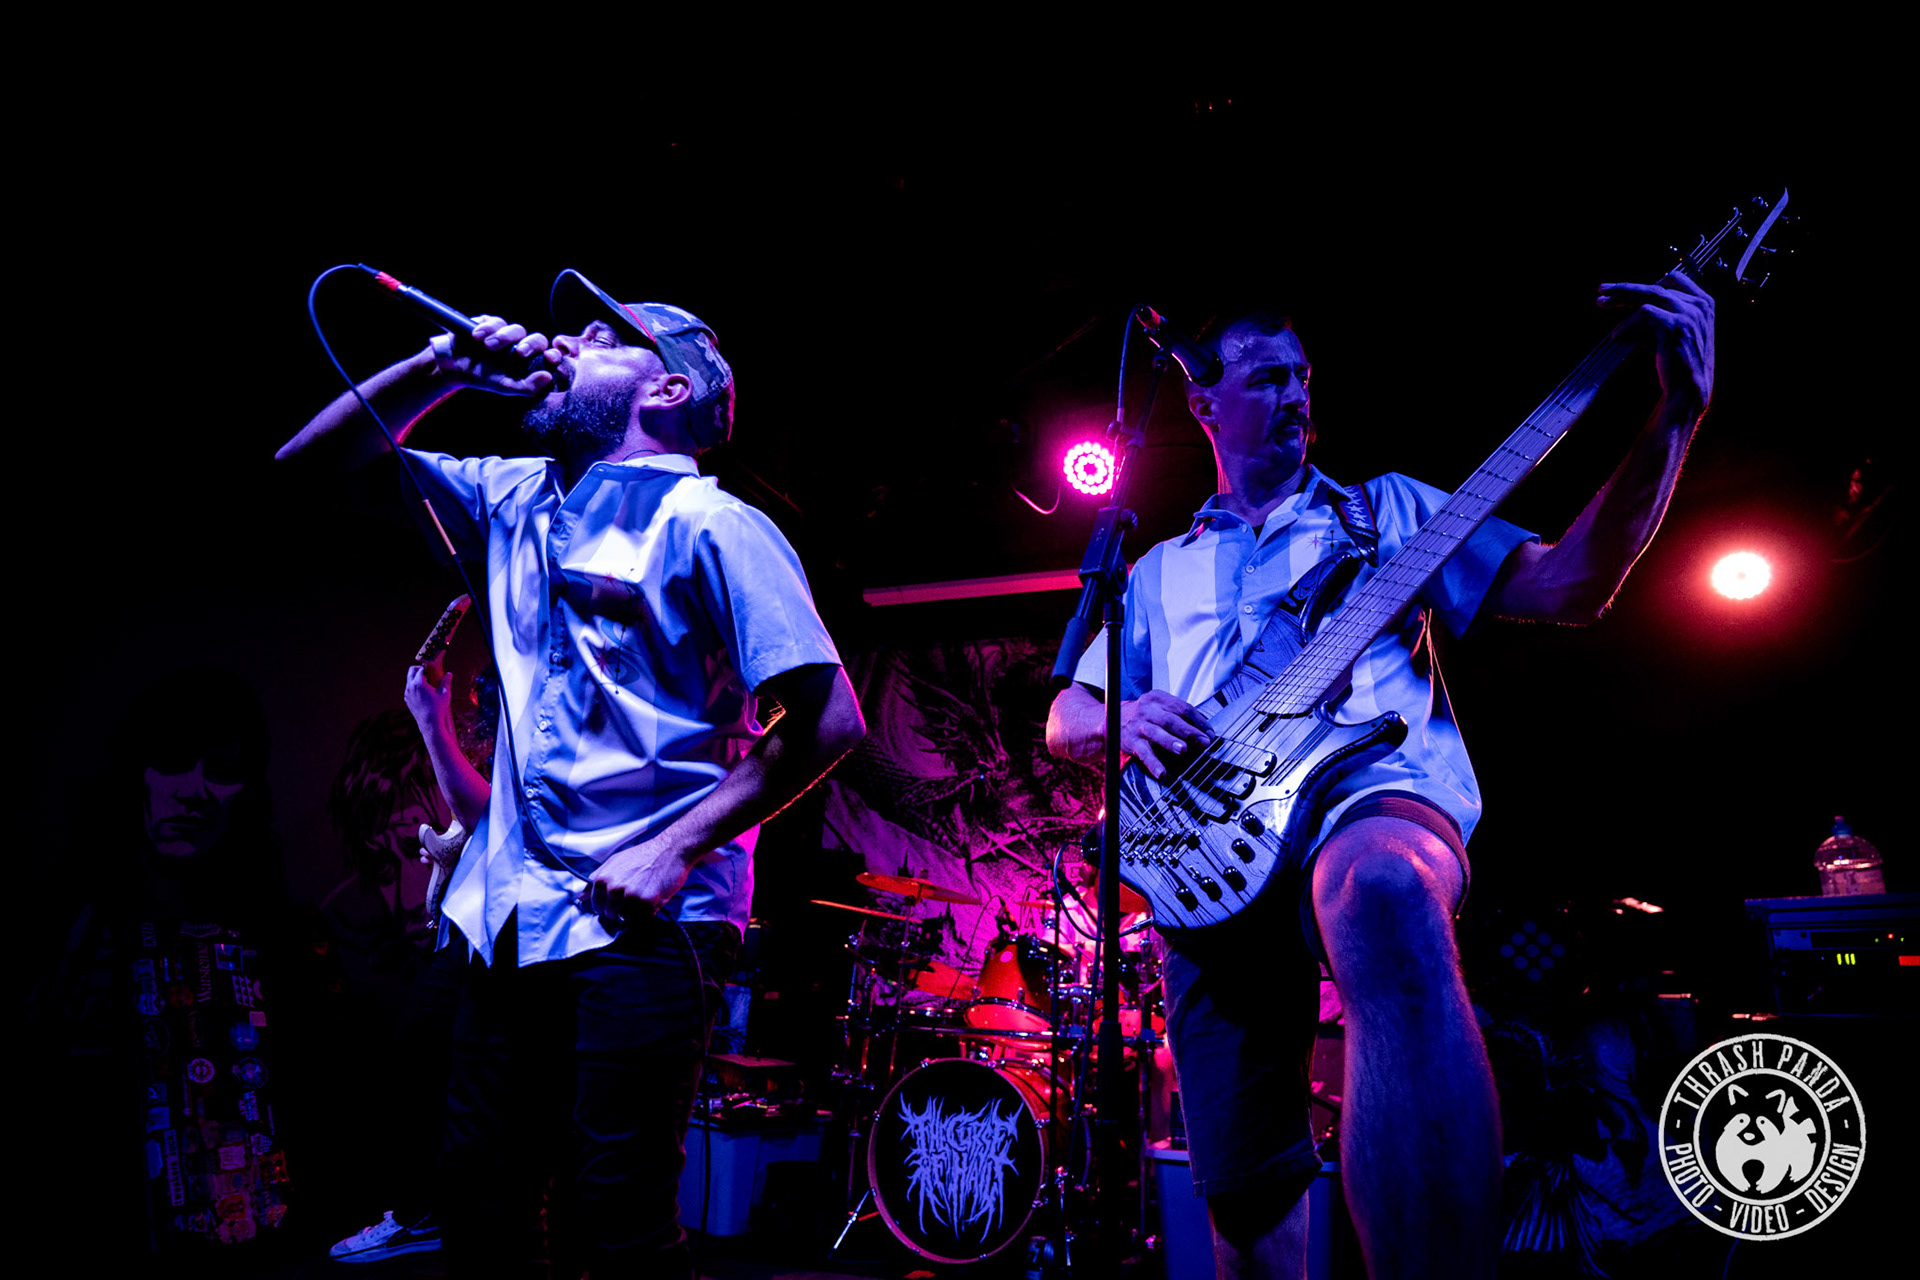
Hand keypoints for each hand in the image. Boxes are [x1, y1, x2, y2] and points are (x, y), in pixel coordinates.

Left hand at [403, 664, 454, 734]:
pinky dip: (415, 686)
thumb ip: (446, 682)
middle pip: (411, 671)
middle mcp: (410, 687)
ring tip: (427, 684)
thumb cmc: (438, 708)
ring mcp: (407, 693)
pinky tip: (424, 692)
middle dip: (419, 669)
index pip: (421, 669)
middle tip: (428, 673)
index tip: (433, 669)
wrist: (429, 723)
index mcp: (419, 683)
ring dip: (416, 678)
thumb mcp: (445, 694)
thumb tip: (449, 674)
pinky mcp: (407, 699)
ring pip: (409, 680)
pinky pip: (409, 688)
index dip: (428, 668)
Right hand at [429, 314, 554, 396]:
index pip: (548, 355)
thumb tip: (548, 377)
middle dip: (530, 344)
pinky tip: (476, 336)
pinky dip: (486, 328)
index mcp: (529, 362)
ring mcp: (505, 333)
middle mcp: (520, 346)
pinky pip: (494, 321)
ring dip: (503, 337)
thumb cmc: (482, 377)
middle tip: (519, 353)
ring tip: (487, 346)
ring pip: (516, 329)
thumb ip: (527, 386)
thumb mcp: (504, 386)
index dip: (553, 355)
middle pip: (536, 339)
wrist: (453, 366)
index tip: (550, 357)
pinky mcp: (489, 323)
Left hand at [580, 839, 699, 926]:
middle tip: (633, 902)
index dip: (606, 907)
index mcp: (603, 879)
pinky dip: (647, 914)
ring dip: (634, 914)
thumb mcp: (615, 862)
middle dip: (620, 912)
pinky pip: (641, 920)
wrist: (671, 850)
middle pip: (610, 915)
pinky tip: (652, 901)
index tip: (615, 905)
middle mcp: (614, 888)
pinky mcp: (646, 902)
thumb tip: (580, 897)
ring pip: (625, 919)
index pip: (597, 906)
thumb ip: (596, 879)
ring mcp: (629, 896)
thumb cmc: (643, 855)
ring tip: (643, 899)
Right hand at [1120, 690, 1212, 779]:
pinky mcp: (1132, 741)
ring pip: (1156, 733)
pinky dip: (1153, 763)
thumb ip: (1180, 715)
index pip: (1183, 708)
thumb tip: (1206, 731)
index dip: (1199, 721)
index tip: (1210, 734)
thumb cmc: (1147, 715)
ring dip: (1170, 741)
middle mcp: (1148, 710)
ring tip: (1182, 750)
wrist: (1115, 718)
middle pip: (1171, 719)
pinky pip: (1144, 753)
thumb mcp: (1161, 707)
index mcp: (1159, 698)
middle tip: (1204, 742)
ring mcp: (1139, 725)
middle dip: (1189, 731)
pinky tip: (1161, 772)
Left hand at [1598, 272, 1713, 410]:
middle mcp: (1700, 305)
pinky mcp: (1676, 326)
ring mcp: (1690, 314)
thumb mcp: (1680, 332)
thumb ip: (1667, 313)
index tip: (1625, 288)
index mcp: (1704, 302)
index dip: (1647, 282)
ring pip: (1649, 293)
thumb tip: (1636, 300)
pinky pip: (1644, 313)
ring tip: (1602, 304)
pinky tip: (1617, 336)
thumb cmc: (1681, 365)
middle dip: (1626, 287)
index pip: (1674, 278)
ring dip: (1621, 298)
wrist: (1689, 391)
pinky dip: (1627, 324)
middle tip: (1602, 289)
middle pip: (1657, 284)